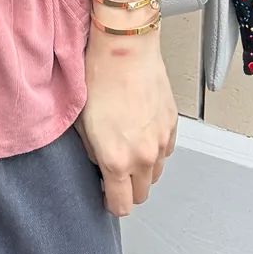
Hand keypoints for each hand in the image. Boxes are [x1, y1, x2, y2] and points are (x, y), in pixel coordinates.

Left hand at [76, 28, 177, 216]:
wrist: (125, 47)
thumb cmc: (99, 77)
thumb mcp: (80, 122)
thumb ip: (92, 153)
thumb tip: (100, 163)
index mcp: (116, 160)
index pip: (121, 206)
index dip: (111, 203)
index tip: (106, 194)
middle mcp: (143, 156)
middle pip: (142, 194)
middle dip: (128, 188)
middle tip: (114, 170)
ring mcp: (161, 141)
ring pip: (156, 174)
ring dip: (143, 170)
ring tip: (128, 147)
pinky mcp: (171, 124)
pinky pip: (166, 151)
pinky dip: (155, 148)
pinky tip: (141, 131)